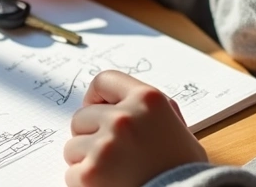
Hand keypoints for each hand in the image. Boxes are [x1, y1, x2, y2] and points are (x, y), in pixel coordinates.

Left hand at [64, 71, 206, 186]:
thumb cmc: (183, 170)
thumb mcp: (177, 128)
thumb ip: (151, 110)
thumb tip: (122, 101)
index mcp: (147, 100)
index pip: (104, 80)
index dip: (95, 96)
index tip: (95, 109)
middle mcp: (123, 118)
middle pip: (81, 117)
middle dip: (90, 135)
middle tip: (110, 154)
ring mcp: (105, 145)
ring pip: (73, 146)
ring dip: (86, 160)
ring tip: (112, 171)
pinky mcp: (90, 173)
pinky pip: (72, 173)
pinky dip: (85, 182)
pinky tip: (108, 184)